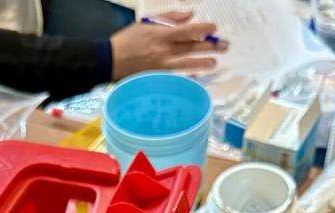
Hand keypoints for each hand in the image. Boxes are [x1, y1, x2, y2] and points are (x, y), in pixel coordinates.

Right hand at [110, 11, 225, 80]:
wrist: (110, 61)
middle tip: (224, 46)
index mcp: (162, 35)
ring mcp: (162, 66)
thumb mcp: (147, 22)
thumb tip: (189, 14)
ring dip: (203, 63)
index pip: (189, 31)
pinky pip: (178, 76)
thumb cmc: (127, 40)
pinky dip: (189, 75)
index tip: (213, 28)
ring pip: (188, 64)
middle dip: (211, 47)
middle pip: (193, 48)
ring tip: (215, 63)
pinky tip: (197, 74)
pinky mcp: (158, 77)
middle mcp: (164, 51)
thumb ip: (169, 17)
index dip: (204, 30)